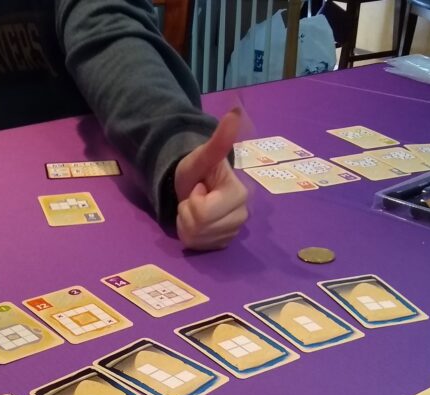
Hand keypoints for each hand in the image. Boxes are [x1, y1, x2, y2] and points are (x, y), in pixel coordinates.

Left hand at [174, 108, 248, 250]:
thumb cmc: (198, 169)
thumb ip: (219, 141)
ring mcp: (233, 232)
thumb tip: (235, 113)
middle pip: (200, 228)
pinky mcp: (224, 243)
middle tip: (195, 197)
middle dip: (188, 212)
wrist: (195, 184)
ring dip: (187, 222)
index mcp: (239, 195)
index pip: (203, 213)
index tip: (200, 187)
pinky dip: (190, 234)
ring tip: (194, 207)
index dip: (193, 199)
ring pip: (197, 238)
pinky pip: (198, 246)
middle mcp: (241, 216)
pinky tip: (196, 221)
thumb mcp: (203, 155)